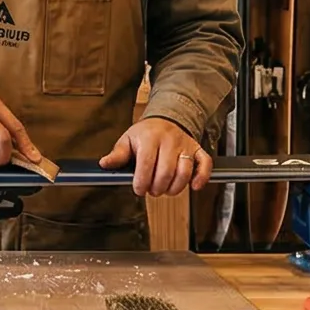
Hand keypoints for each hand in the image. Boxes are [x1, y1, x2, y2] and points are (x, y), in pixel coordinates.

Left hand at [98, 117, 213, 196]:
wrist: (167, 119)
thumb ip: (118, 154)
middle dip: (157, 188)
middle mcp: (169, 141)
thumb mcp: (127, 140)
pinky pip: (204, 165)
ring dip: (175, 188)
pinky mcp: (197, 150)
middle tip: (152, 190)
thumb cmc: (146, 133)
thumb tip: (105, 164)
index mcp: (150, 138)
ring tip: (166, 189)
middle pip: (166, 172)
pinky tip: (193, 186)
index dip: (142, 182)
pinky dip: (201, 178)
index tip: (139, 189)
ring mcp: (185, 145)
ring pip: (184, 172)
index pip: (146, 164)